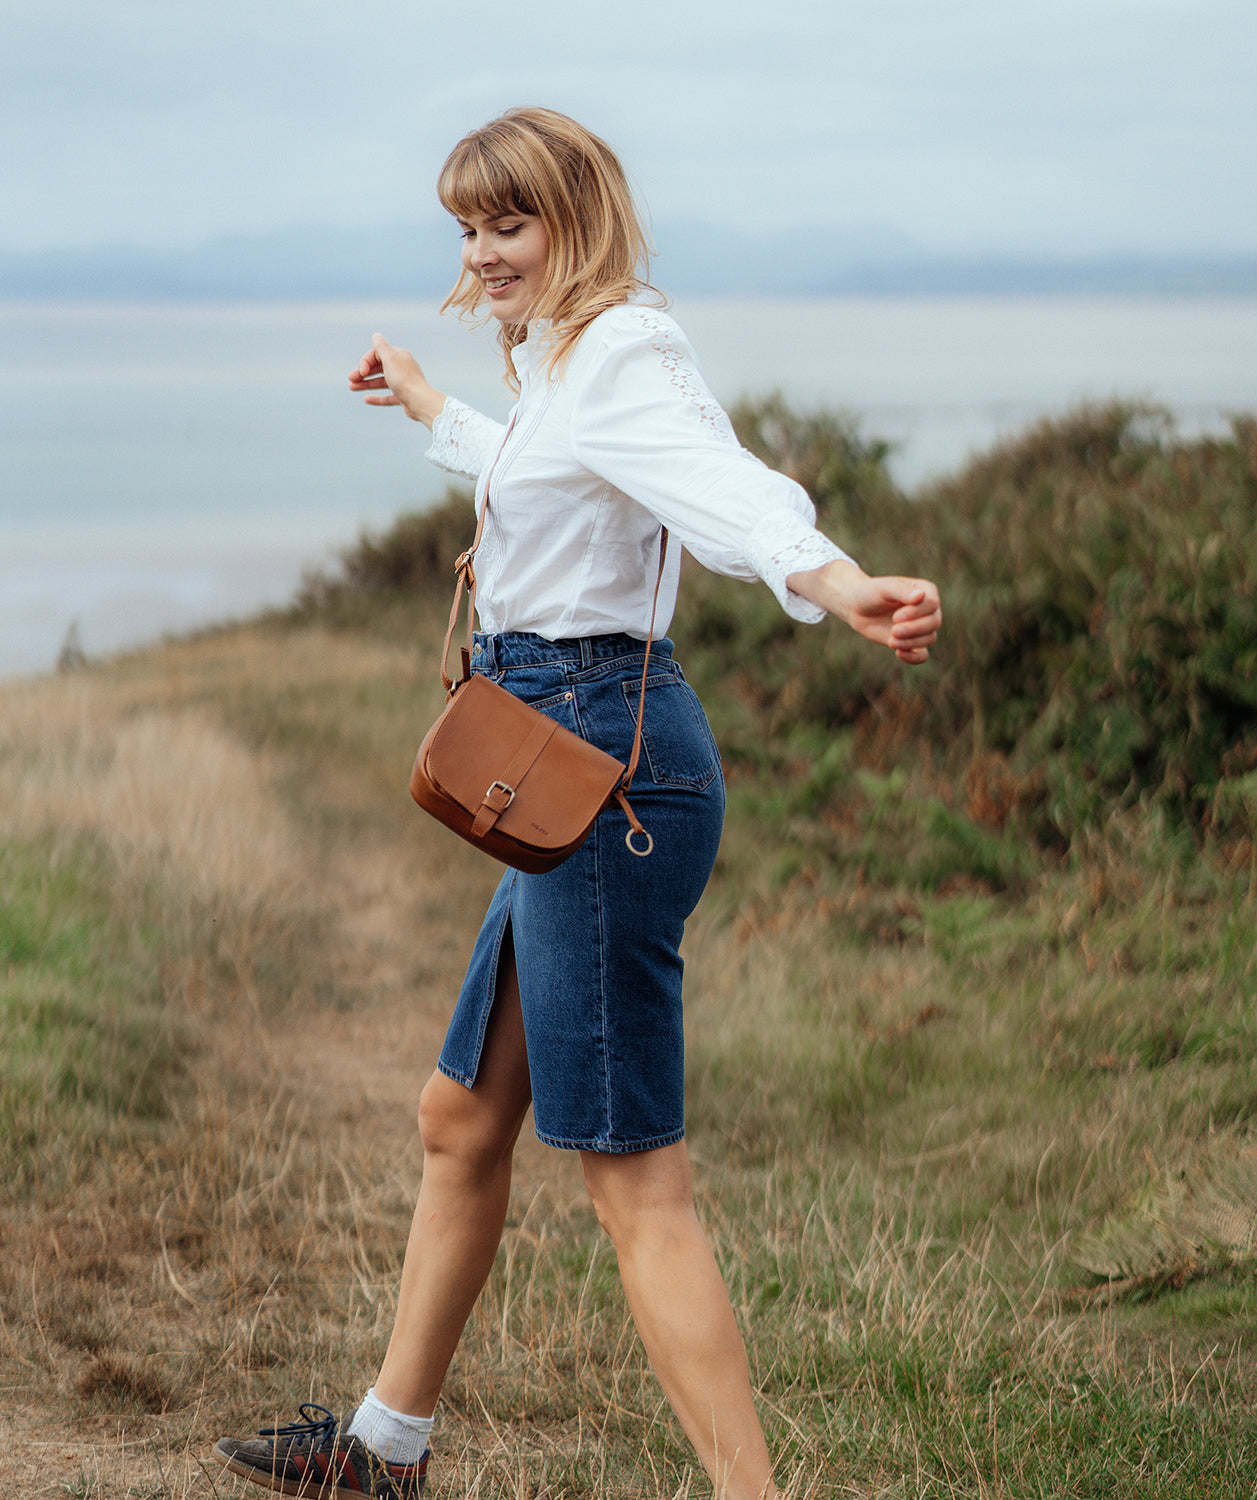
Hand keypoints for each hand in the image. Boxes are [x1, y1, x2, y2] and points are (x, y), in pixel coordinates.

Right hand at [348, 333, 446, 427]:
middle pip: (378, 368)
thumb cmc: (404, 379)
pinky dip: (377, 398)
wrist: (420, 402)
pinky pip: (388, 397)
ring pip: (381, 382)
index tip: (362, 371)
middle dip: (363, 373)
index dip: (366, 361)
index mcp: (400, 356)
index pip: (377, 354)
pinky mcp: (404, 397)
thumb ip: (381, 347)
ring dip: (366, 384)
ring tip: (352, 387)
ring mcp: (403, 383)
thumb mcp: (390, 358)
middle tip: (351, 379)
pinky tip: (366, 399)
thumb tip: (376, 336)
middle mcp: (402, 368)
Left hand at [786, 560, 941, 663]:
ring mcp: (922, 626)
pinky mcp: (912, 642)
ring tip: (891, 640)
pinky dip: (914, 658)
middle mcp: (928, 609)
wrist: (857, 607)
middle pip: (934, 622)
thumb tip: (921, 595)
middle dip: (914, 629)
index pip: (932, 604)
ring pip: (930, 638)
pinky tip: (898, 654)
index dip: (916, 613)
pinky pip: (922, 655)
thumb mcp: (884, 588)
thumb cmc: (870, 593)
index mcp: (926, 591)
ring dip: (911, 642)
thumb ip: (902, 591)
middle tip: (894, 630)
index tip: (896, 616)